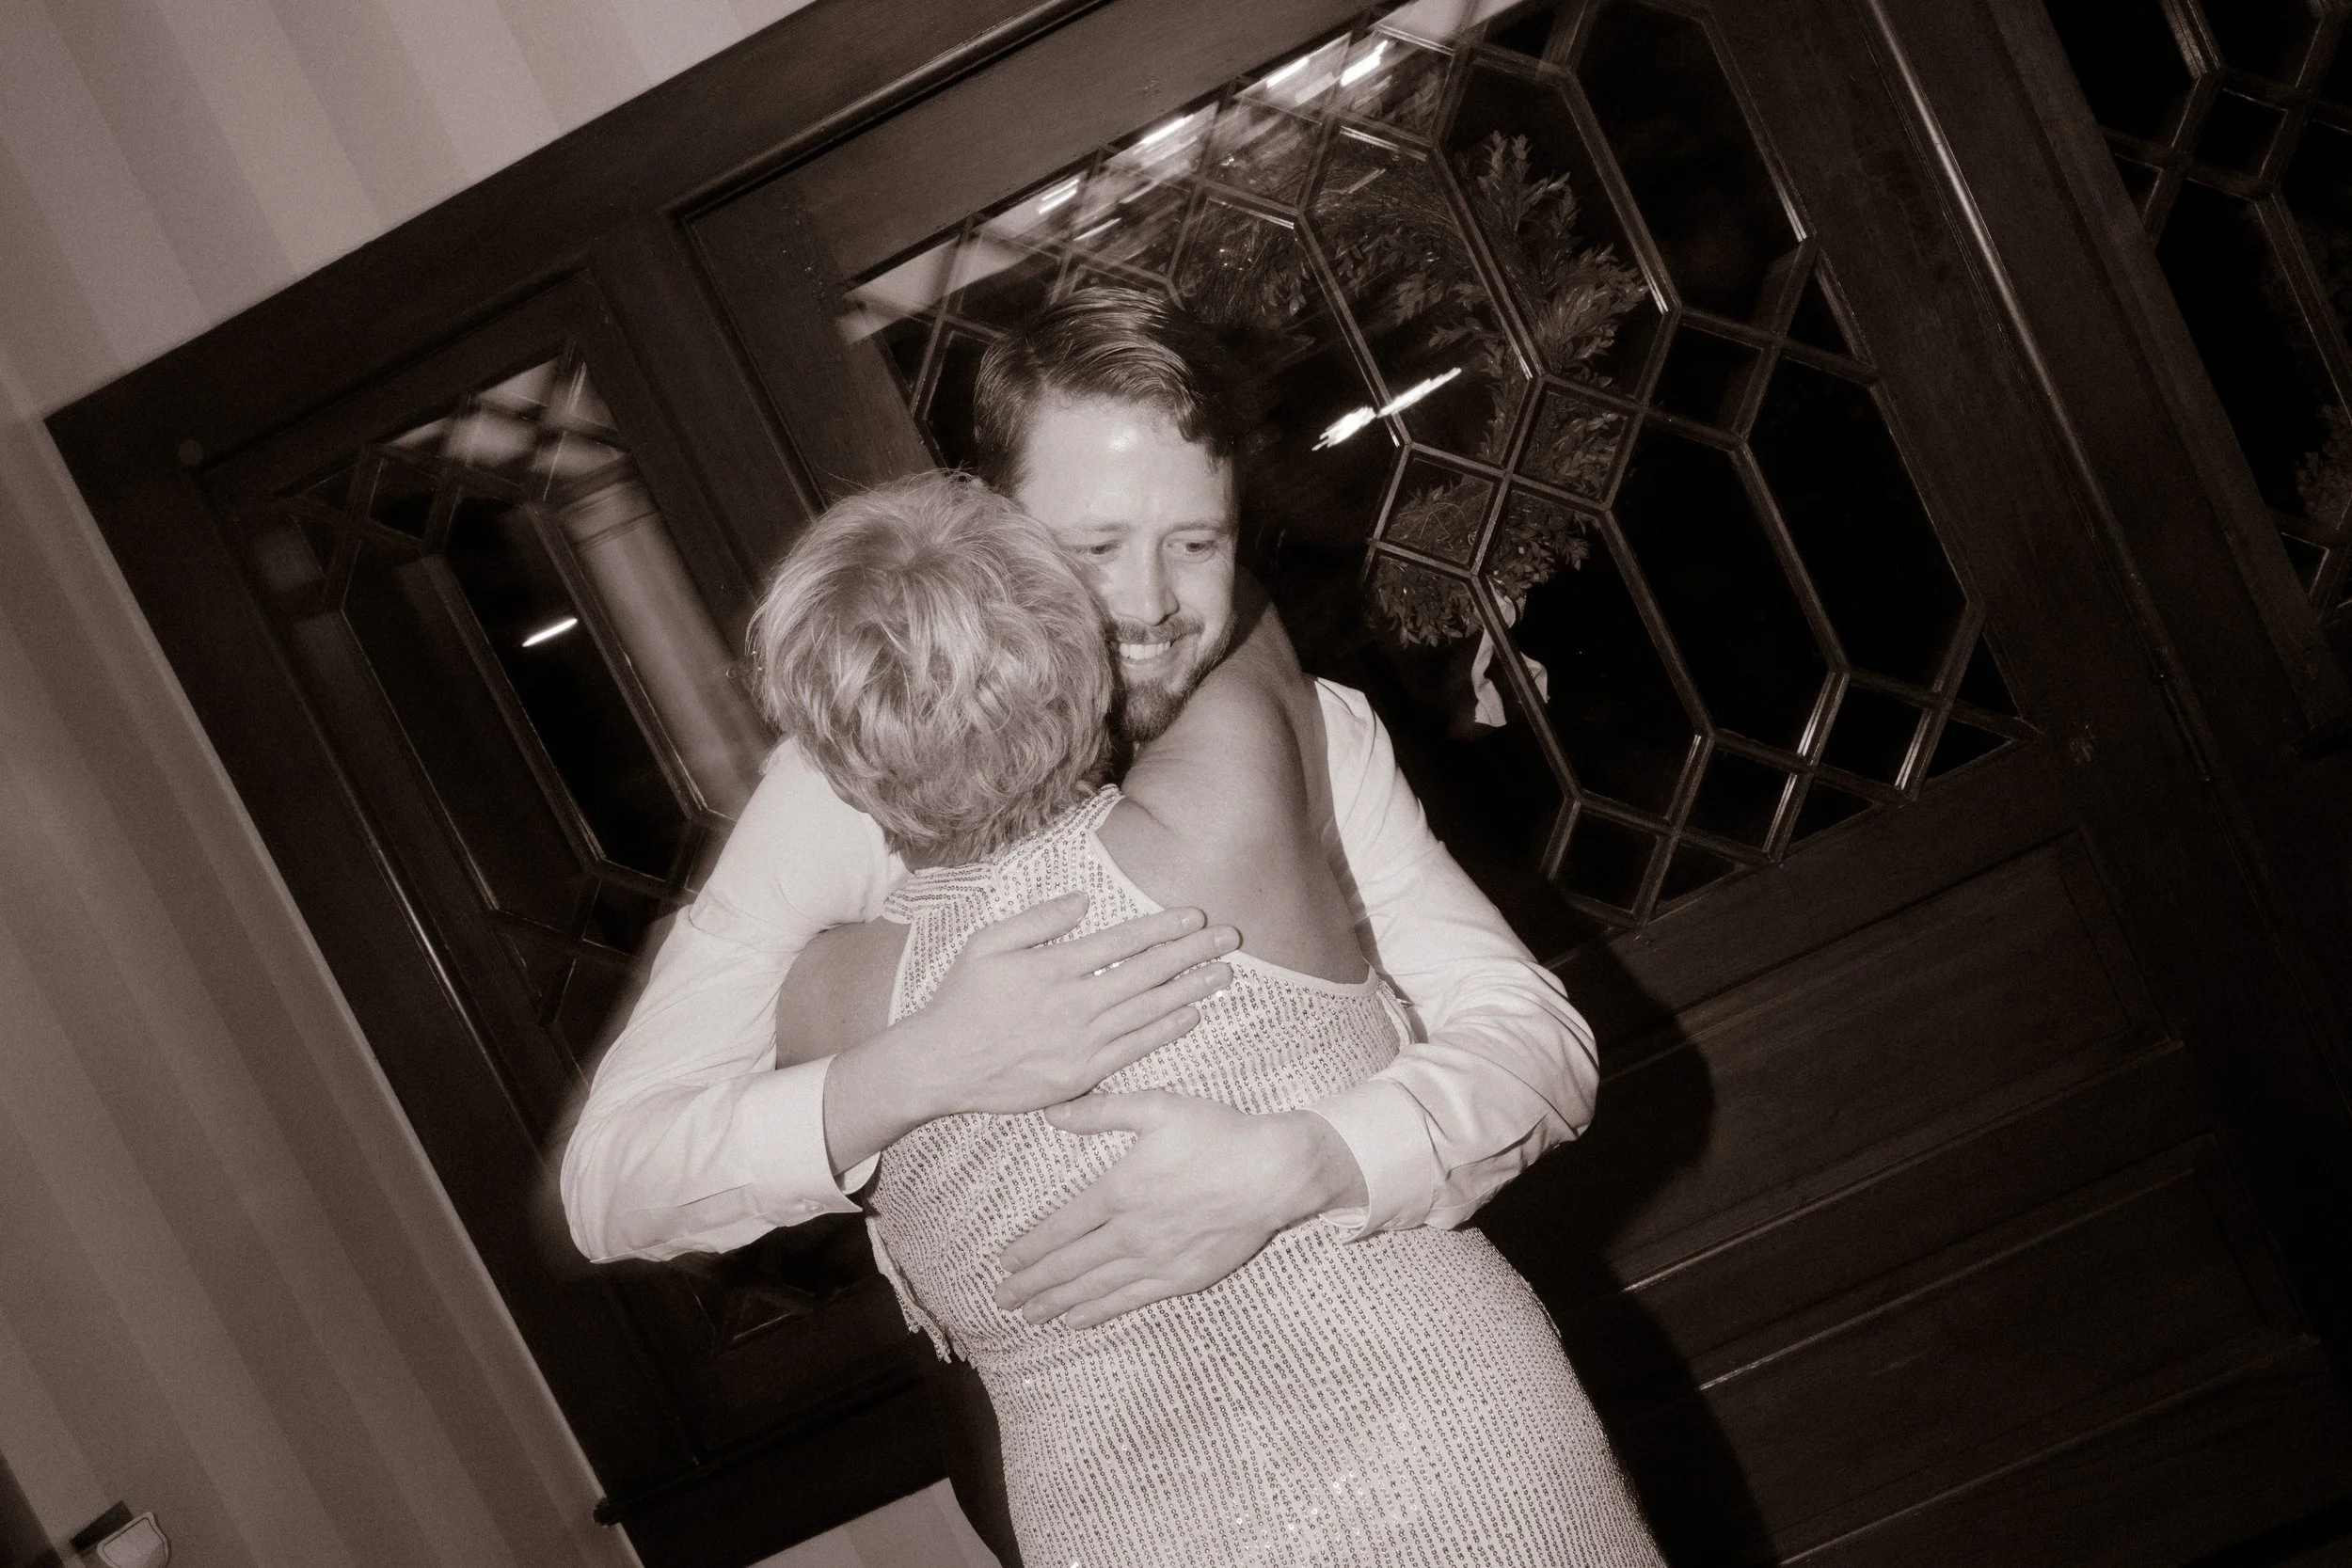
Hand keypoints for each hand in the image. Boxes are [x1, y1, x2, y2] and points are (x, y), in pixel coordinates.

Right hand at [824, 895, 1237, 1170]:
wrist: (941, 1065)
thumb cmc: (963, 999)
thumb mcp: (987, 943)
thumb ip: (1037, 920)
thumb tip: (1083, 900)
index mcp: (1053, 967)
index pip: (1121, 942)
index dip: (1162, 928)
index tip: (1194, 916)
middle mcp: (1074, 1003)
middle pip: (1147, 973)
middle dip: (1192, 953)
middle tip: (1230, 938)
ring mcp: (1080, 1042)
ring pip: (1148, 1009)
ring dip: (1191, 989)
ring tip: (1224, 973)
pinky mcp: (1082, 1074)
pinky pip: (1134, 1048)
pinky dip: (1166, 1030)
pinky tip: (1191, 1014)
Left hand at [992, 1091, 1367, 1328]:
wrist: (1274, 1172)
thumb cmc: (1217, 1134)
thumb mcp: (1157, 1107)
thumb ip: (1102, 1111)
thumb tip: (1054, 1112)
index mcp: (1119, 1191)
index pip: (1062, 1227)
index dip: (1030, 1248)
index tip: (1005, 1262)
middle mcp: (1131, 1232)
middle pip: (1069, 1265)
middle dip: (1032, 1284)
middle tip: (1001, 1299)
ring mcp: (1157, 1260)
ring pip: (1095, 1287)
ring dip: (1058, 1303)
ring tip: (1029, 1316)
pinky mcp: (1183, 1277)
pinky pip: (1131, 1300)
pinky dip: (1101, 1311)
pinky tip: (1079, 1320)